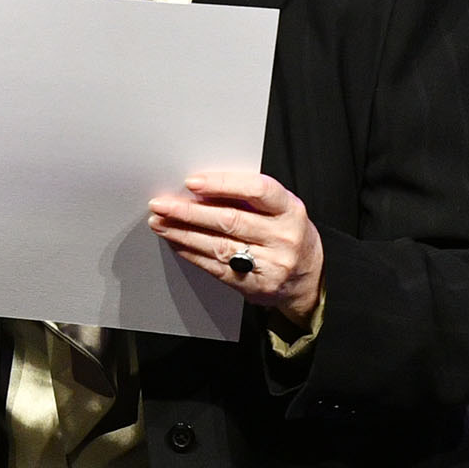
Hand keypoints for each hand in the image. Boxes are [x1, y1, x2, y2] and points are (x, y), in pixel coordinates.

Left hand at [148, 170, 322, 327]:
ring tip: (160, 223)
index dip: (222, 184)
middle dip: (189, 211)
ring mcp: (270, 264)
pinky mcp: (253, 285)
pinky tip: (176, 242)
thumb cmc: (286, 232)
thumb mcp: (280, 209)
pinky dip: (191, 253)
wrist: (309, 276)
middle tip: (162, 204)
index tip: (192, 182)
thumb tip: (199, 187)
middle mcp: (282, 236)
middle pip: (230, 220)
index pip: (256, 190)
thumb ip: (248, 198)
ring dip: (183, 233)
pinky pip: (215, 267)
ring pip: (218, 245)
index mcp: (290, 209)